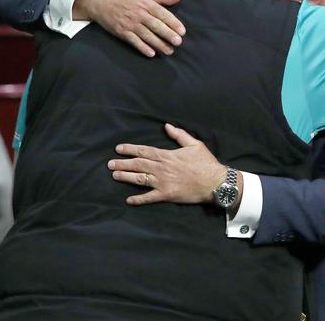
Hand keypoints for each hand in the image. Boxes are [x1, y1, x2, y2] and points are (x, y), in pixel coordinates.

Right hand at [76, 0, 185, 56]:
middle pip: (156, 25)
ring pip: (147, 35)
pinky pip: (134, 41)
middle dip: (168, 34)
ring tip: (169, 51)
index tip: (182, 31)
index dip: (173, 23)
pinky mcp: (122, 31)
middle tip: (178, 42)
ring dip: (159, 44)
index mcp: (146, 3)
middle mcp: (139, 13)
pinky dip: (142, 47)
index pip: (163, 14)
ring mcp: (130, 23)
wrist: (100, 0)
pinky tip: (151, 53)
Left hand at [108, 124, 226, 204]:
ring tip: (114, 175)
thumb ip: (179, 134)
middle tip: (109, 164)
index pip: (144, 150)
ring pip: (139, 179)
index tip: (118, 149)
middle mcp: (161, 168)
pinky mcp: (166, 195)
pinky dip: (138, 199)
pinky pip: (149, 197)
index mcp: (166, 155)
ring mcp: (163, 182)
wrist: (215, 182)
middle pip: (137, 164)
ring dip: (125, 177)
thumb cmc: (205, 163)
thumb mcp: (194, 144)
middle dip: (122, 163)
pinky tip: (128, 200)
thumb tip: (167, 125)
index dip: (129, 149)